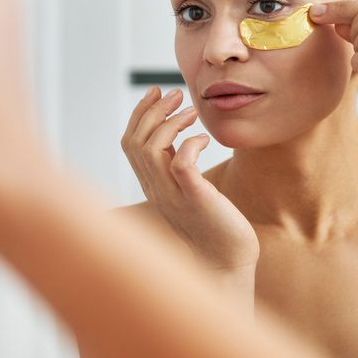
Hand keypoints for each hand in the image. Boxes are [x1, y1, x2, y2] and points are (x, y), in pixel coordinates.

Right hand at [122, 87, 259, 275]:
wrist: (227, 263)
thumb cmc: (215, 226)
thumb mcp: (188, 191)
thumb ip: (179, 169)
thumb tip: (184, 140)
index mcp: (151, 185)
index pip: (130, 143)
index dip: (140, 114)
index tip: (157, 93)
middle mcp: (155, 189)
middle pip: (136, 141)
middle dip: (153, 111)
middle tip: (176, 94)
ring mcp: (172, 195)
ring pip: (151, 149)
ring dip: (170, 123)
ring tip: (191, 111)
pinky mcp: (194, 198)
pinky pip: (181, 164)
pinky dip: (190, 144)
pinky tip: (204, 140)